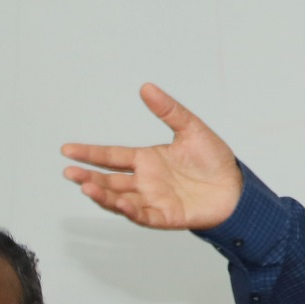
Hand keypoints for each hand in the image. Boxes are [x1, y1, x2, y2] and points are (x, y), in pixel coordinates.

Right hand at [61, 83, 242, 229]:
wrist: (238, 188)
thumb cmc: (215, 160)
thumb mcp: (192, 129)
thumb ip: (169, 110)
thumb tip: (146, 87)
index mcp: (147, 159)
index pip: (111, 156)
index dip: (90, 153)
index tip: (67, 150)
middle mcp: (145, 181)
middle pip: (109, 179)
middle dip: (88, 177)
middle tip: (69, 172)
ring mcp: (153, 200)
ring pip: (120, 199)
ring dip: (102, 194)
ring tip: (86, 186)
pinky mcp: (166, 216)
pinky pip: (143, 215)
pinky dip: (130, 210)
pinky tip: (119, 202)